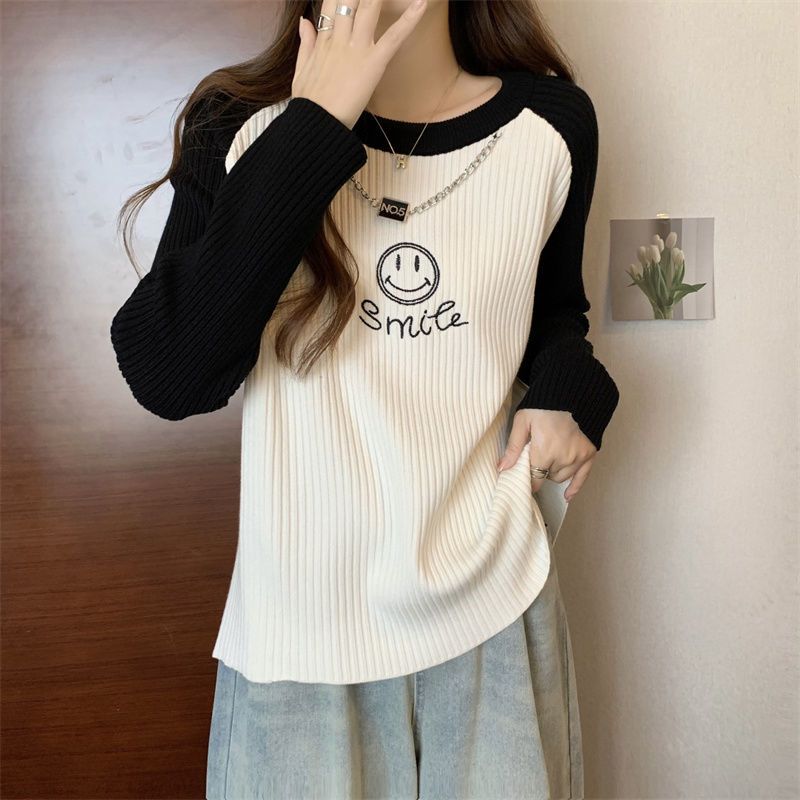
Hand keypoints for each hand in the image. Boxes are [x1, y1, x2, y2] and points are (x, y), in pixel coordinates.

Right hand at [294, 0, 428, 129]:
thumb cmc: (309, 105)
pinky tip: (422, 3)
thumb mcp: (301, 72)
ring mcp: (356, 49)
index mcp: (323, 41)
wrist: (316, 125)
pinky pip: (394, 37)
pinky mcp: (373, 63)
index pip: (332, 2)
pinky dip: (409, 19)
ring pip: (370, 7)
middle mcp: (339, 39)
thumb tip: (305, 21)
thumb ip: (306, 44)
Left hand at [496, 408, 597, 501]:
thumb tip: (502, 468)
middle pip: (547, 476)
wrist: (572, 389)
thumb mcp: (523, 420)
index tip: (522, 476)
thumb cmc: (544, 403)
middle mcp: (563, 457)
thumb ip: (513, 446)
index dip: (527, 478)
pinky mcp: (589, 453)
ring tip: (549, 459)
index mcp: (545, 451)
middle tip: (536, 457)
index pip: (534, 477)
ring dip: (553, 472)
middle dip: (540, 470)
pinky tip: (568, 495)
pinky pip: (583, 476)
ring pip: (562, 477)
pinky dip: (575, 487)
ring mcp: (578, 456)